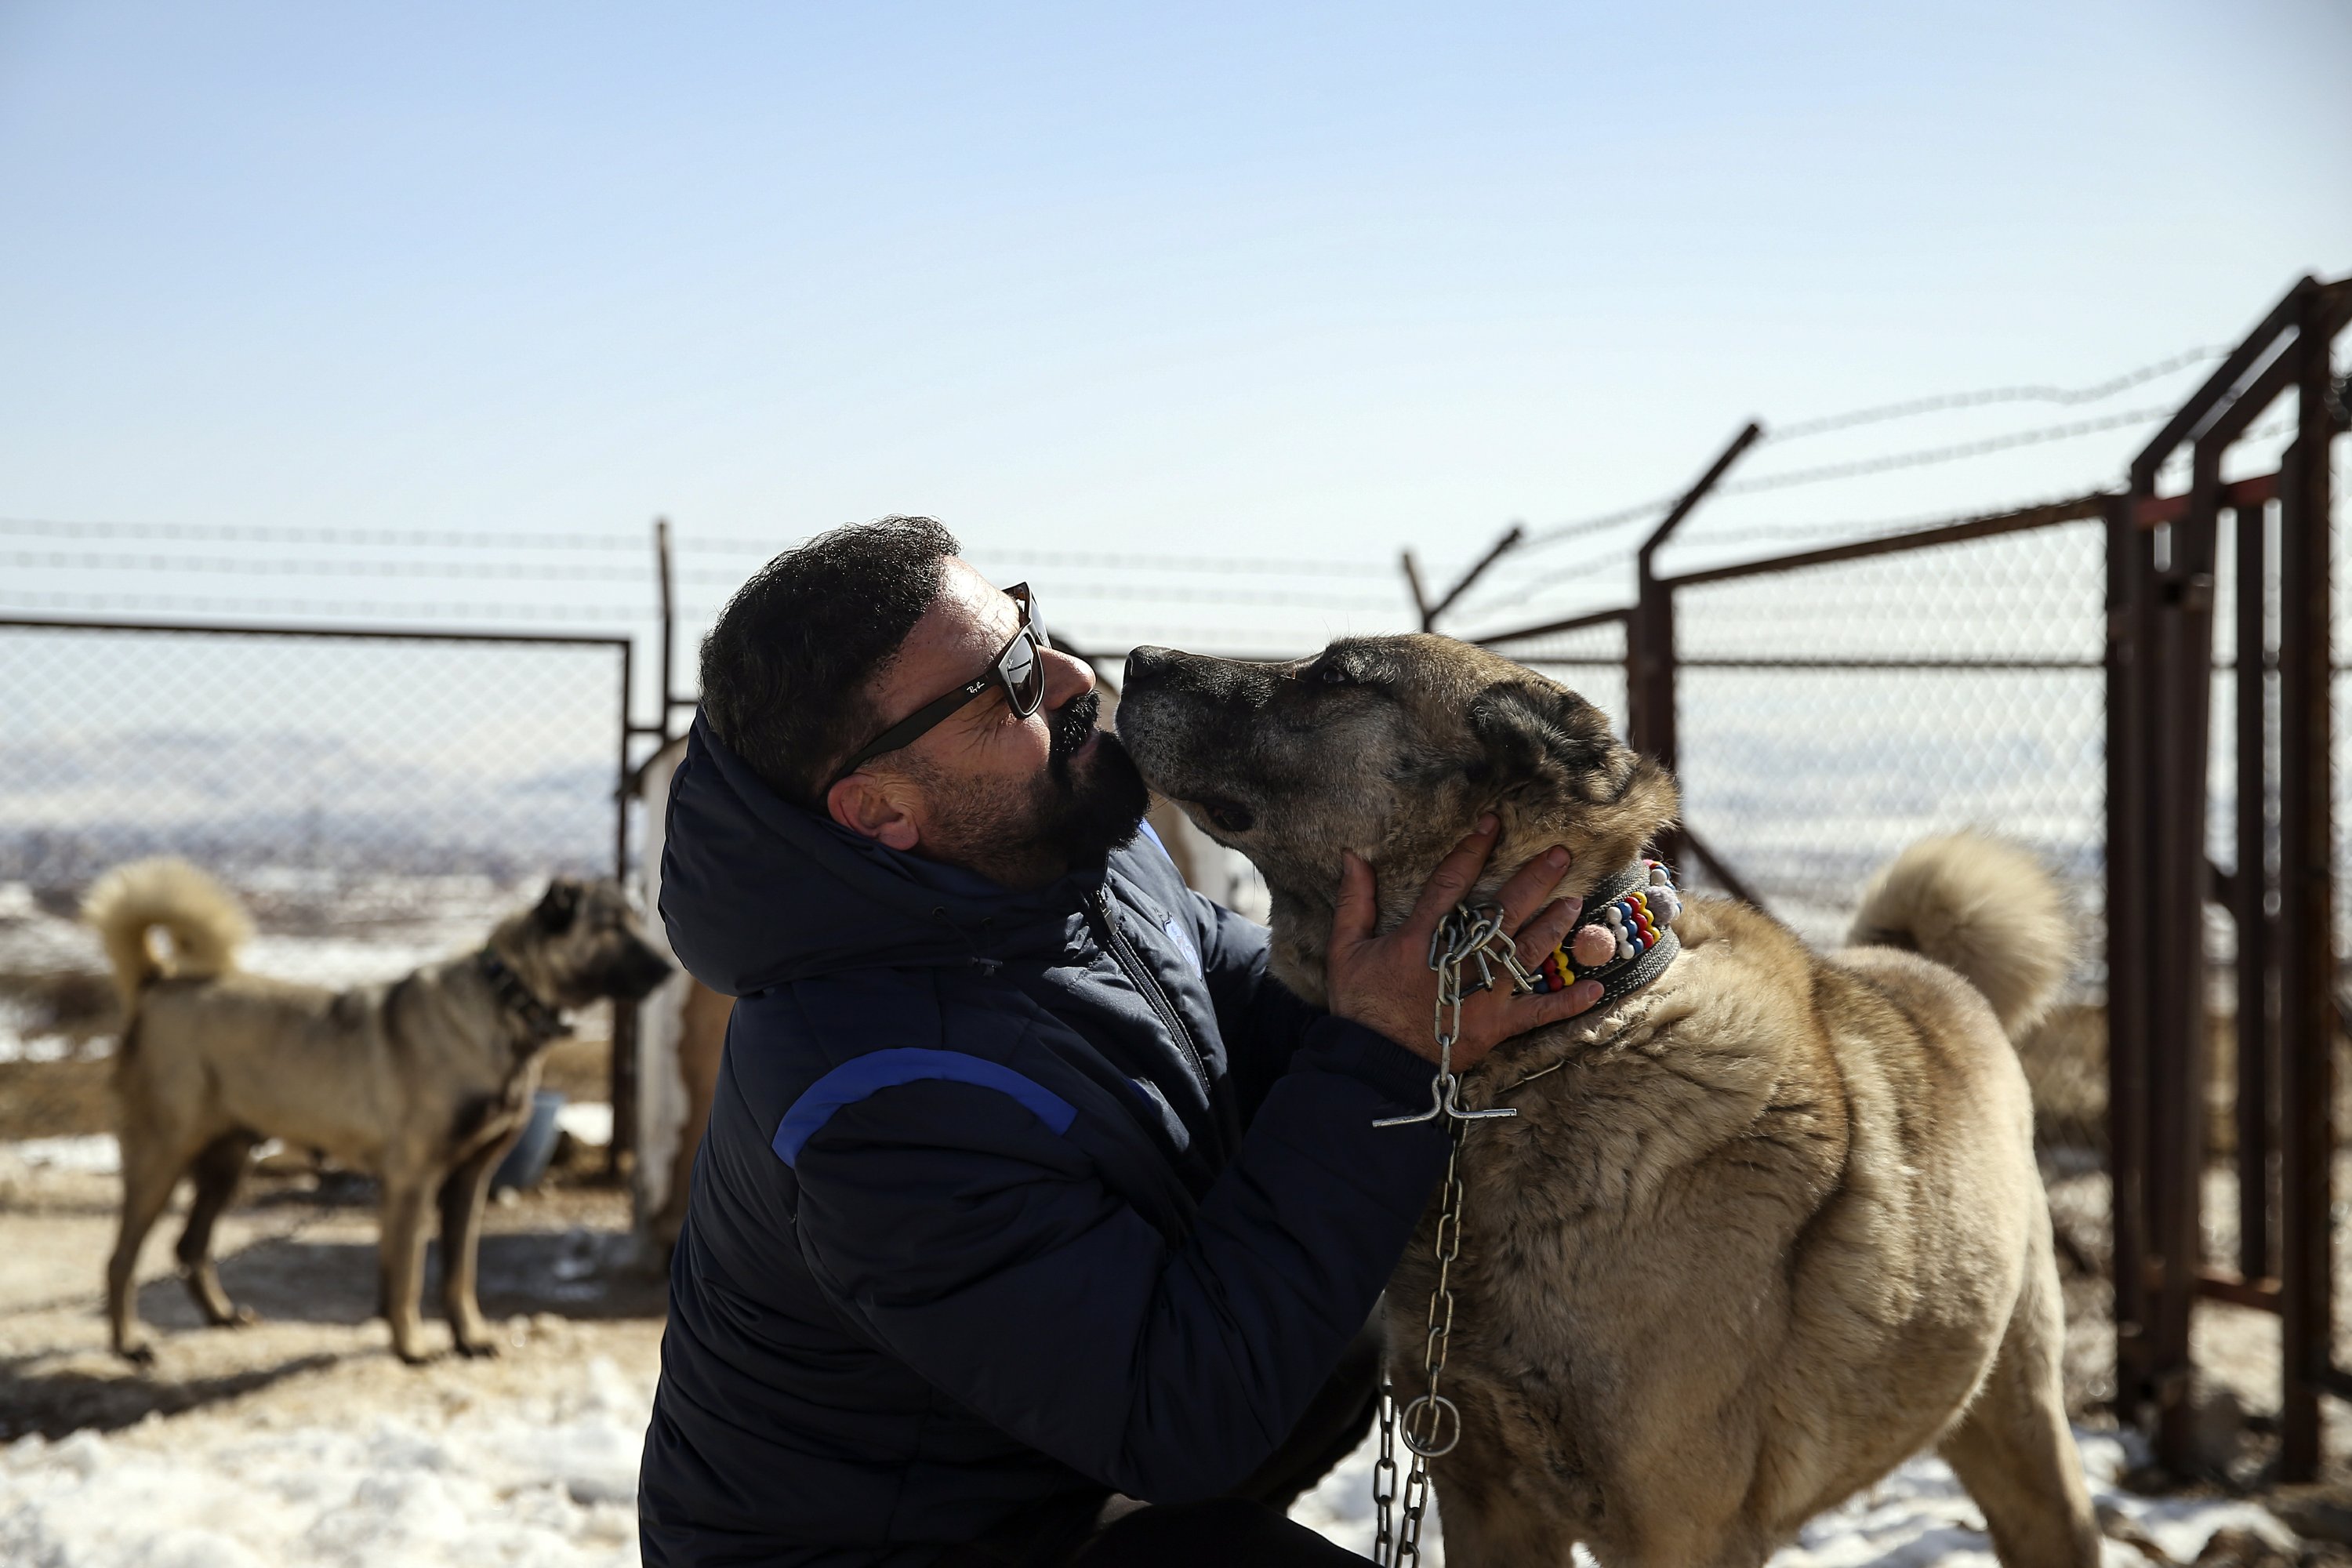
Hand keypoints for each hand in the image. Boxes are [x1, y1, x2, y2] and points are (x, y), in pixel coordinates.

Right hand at [1326, 815, 1605, 1070]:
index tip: (1492, 824)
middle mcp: (1459, 962)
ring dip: (1553, 928)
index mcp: (1420, 939)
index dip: (1472, 851)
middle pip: (1502, 914)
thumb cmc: (1360, 1007)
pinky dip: (1567, 1003)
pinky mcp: (1496, 1026)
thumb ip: (1354, 902)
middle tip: (1561, 855)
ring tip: (1575, 903)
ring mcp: (1482, 995)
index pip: (1451, 884)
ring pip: (1526, 954)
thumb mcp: (1345, 950)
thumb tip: (1352, 855)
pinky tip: (1596, 987)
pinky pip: (1537, 1014)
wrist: (1375, 1065)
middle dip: (1533, 881)